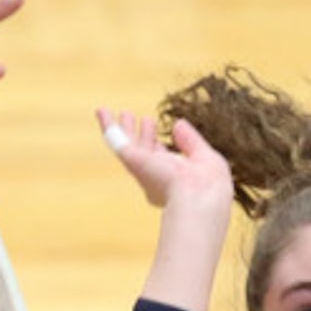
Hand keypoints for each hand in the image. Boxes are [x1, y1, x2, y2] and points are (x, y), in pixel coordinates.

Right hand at [96, 109, 232, 214]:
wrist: (197, 198)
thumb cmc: (208, 185)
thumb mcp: (206, 157)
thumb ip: (191, 141)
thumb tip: (178, 124)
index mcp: (175, 181)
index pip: (163, 159)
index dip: (159, 143)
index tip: (159, 127)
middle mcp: (156, 178)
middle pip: (143, 152)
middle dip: (140, 135)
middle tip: (135, 118)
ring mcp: (143, 170)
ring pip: (129, 146)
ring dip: (125, 129)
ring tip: (124, 113)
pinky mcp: (132, 161)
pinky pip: (116, 140)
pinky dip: (107, 125)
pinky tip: (102, 112)